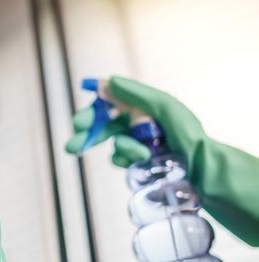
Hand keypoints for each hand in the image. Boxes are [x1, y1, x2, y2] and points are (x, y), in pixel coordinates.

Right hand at [65, 76, 205, 170]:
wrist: (202, 167)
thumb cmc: (188, 134)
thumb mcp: (165, 107)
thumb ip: (136, 94)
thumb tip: (107, 82)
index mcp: (141, 106)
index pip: (108, 104)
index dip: (92, 111)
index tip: (79, 122)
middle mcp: (136, 122)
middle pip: (103, 126)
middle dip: (87, 136)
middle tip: (71, 147)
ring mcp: (137, 142)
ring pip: (113, 145)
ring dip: (122, 150)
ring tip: (141, 155)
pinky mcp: (137, 161)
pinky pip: (120, 160)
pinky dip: (126, 161)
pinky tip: (139, 162)